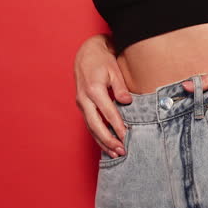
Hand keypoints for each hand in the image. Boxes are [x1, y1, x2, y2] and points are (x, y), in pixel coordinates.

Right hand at [74, 34, 131, 157]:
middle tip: (121, 151)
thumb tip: (126, 102)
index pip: (107, 112)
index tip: (126, 136)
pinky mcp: (82, 106)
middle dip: (108, 140)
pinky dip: (97, 136)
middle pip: (95, 125)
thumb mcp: (114, 70)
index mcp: (94, 90)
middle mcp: (84, 99)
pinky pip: (89, 124)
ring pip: (91, 128)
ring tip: (115, 154)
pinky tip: (106, 145)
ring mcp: (81, 104)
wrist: (86, 54)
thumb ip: (120, 87)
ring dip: (102, 142)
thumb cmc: (102, 61)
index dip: (117, 126)